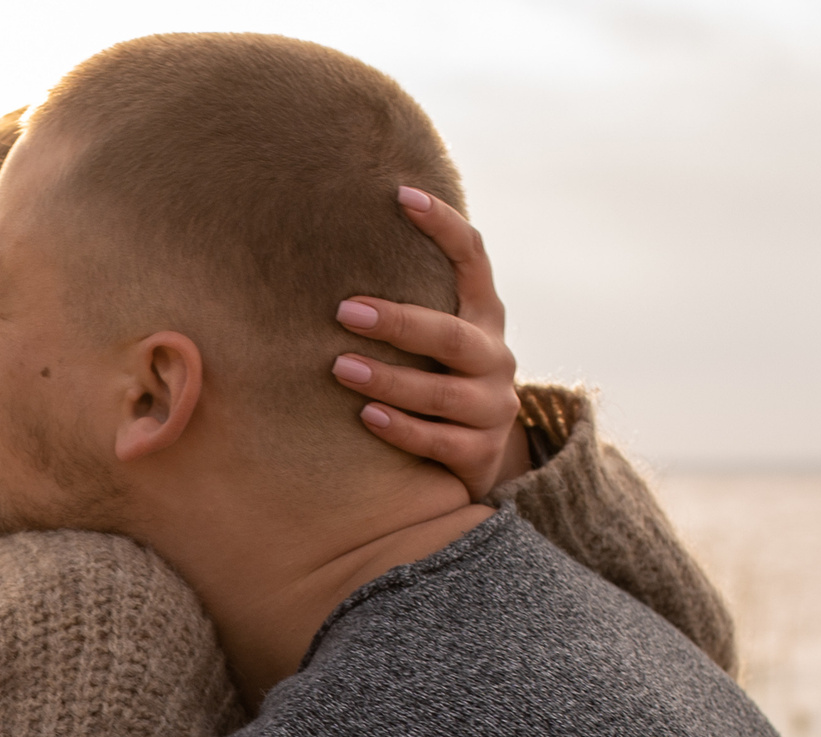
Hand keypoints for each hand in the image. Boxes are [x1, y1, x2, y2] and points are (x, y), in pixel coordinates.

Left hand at [330, 186, 527, 500]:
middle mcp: (496, 358)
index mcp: (485, 316)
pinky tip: (367, 417)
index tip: (401, 194)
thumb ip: (406, 300)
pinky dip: (402, 428)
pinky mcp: (481, 455)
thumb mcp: (434, 339)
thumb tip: (324, 245)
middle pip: (453, 336)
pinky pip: (439, 441)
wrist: (477, 458)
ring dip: (389, 379)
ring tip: (340, 367)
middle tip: (344, 311)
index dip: (444, 226)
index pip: (473, 258)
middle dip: (398, 322)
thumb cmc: (435, 380)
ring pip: (442, 393)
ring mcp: (492, 409)